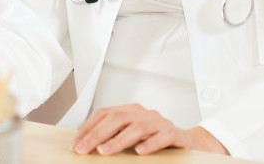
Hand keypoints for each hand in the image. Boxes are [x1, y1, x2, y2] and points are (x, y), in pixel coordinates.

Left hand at [71, 103, 227, 155]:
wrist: (187, 142)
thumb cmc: (154, 140)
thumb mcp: (131, 136)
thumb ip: (113, 136)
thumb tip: (86, 144)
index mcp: (131, 111)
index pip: (105, 113)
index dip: (89, 127)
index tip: (76, 142)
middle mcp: (144, 114)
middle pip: (117, 118)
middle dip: (97, 134)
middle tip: (84, 149)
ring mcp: (160, 122)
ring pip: (137, 127)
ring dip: (118, 140)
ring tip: (104, 152)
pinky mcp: (175, 134)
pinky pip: (163, 136)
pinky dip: (150, 144)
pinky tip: (139, 152)